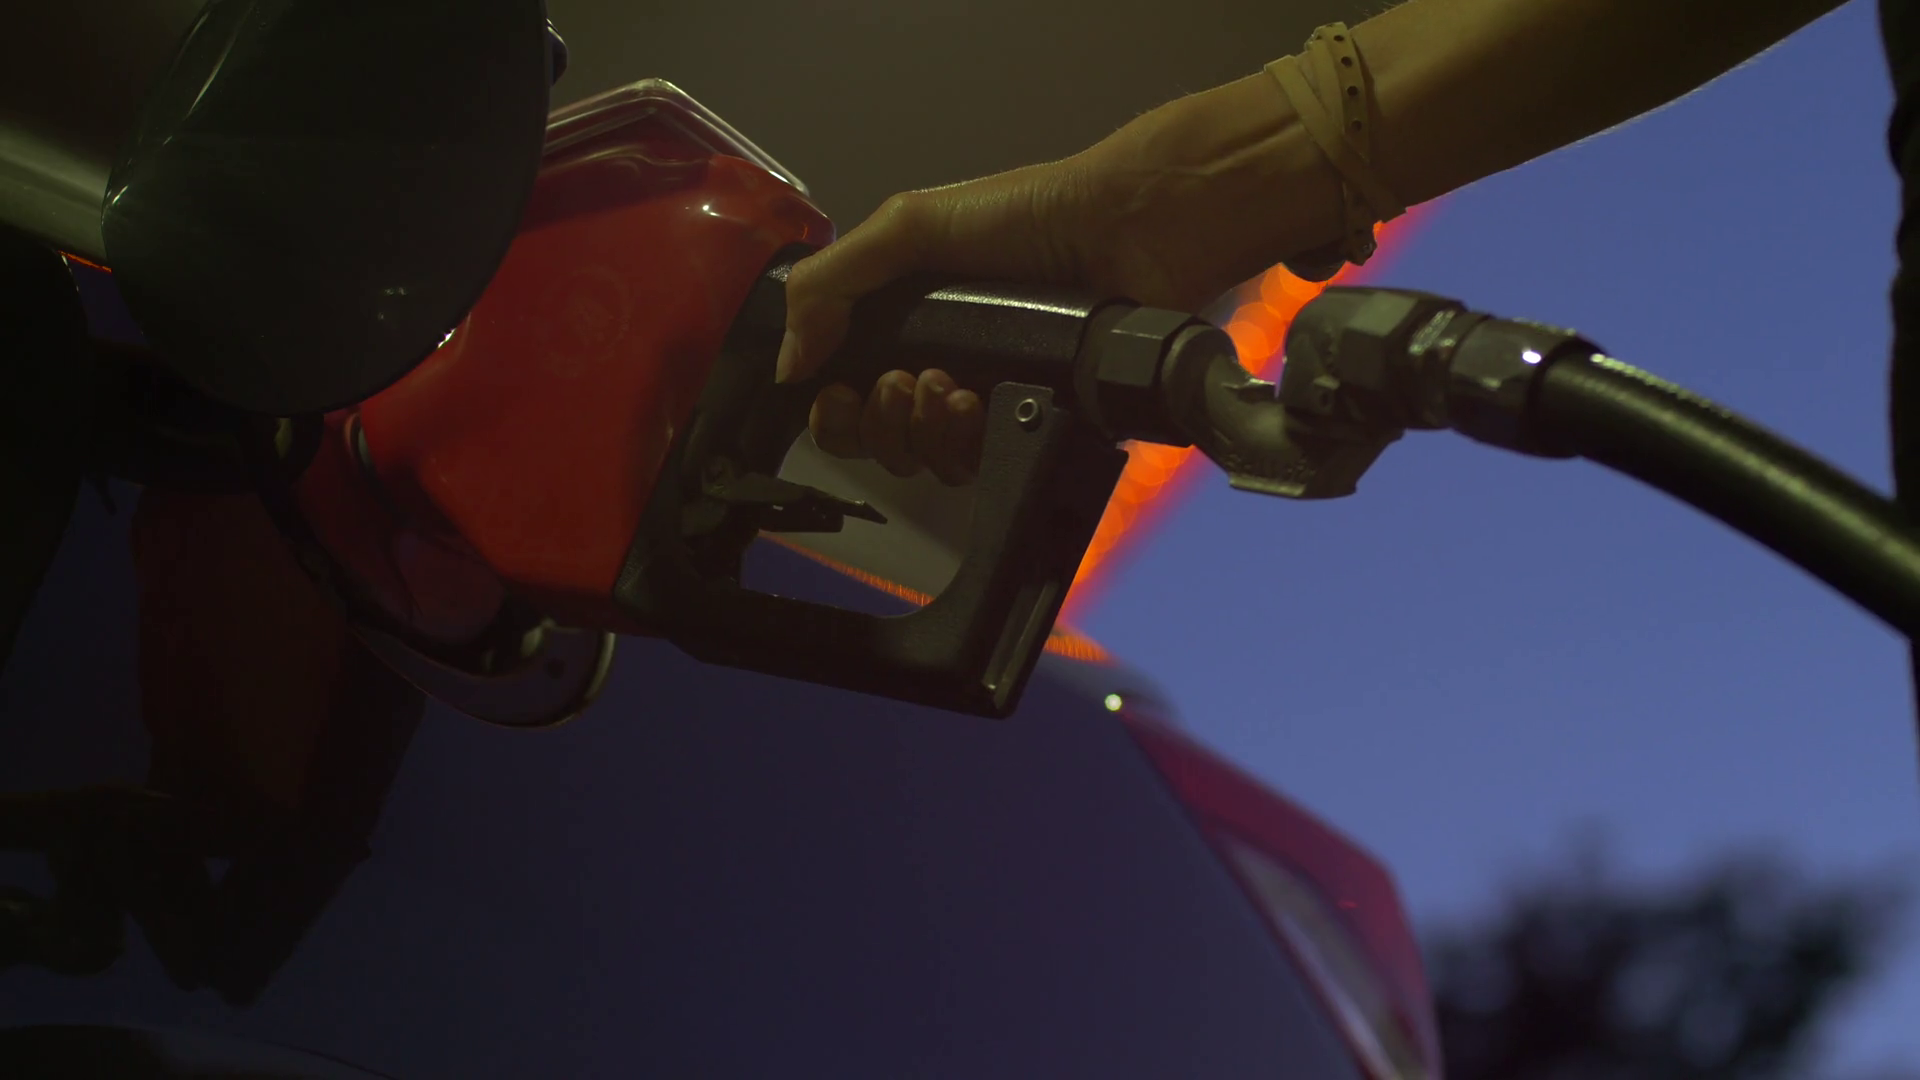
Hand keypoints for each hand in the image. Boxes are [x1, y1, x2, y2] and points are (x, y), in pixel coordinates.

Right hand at [777, 74, 1338, 482]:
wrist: (1130, 229)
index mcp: (907, 320)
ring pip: (926, 462)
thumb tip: (785, 364)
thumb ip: (831, 286)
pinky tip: (984, 404)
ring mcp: (992, 398)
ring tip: (953, 387)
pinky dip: (969, 442)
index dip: (831, 407)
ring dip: (924, 429)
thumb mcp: (908, 228)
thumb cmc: (1030, 213)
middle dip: (877, 421)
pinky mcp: (1040, 423)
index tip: (835, 394)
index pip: (843, 389)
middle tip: (906, 382)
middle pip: (878, 438)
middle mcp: (943, 363)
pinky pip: (983, 468)